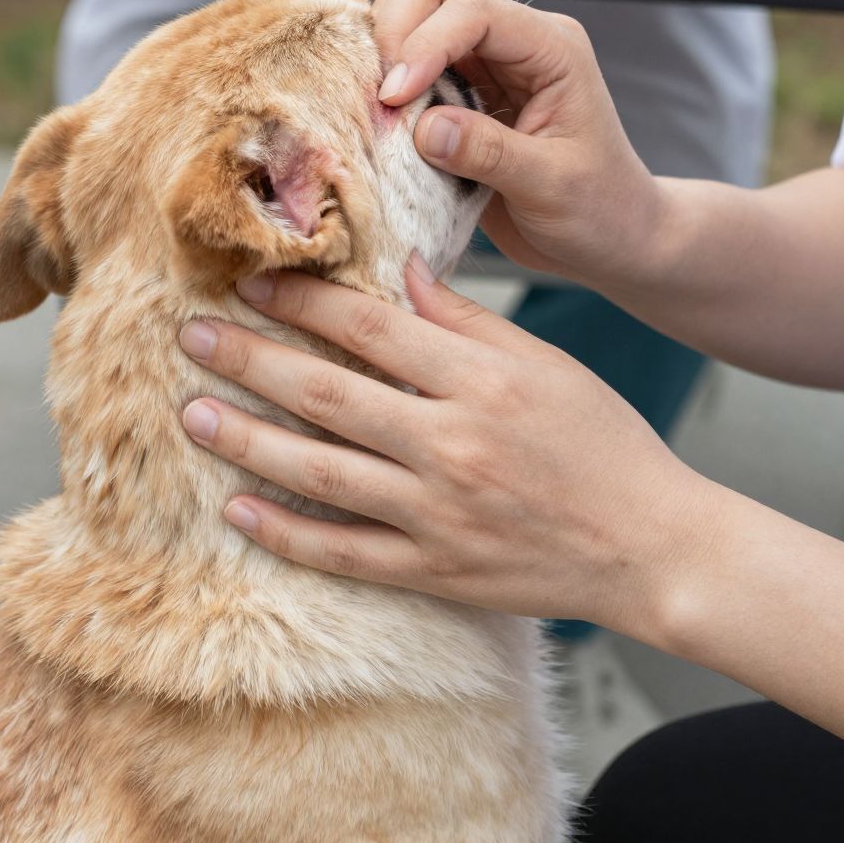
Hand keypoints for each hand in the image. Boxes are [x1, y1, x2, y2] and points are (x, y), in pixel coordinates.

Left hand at [177, 261, 711, 626]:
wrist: (654, 548)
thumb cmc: (603, 444)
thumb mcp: (546, 364)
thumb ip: (467, 322)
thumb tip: (400, 271)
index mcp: (481, 381)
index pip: (371, 328)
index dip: (304, 301)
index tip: (250, 282)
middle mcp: (452, 444)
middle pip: (327, 395)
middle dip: (250, 360)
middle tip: (189, 336)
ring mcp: (438, 514)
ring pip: (320, 472)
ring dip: (248, 440)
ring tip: (192, 414)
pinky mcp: (434, 571)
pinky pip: (343, 551)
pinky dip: (286, 531)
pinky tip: (237, 509)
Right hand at [372, 0, 665, 287]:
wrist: (610, 238)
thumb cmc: (599, 209)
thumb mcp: (550, 186)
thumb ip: (488, 153)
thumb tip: (424, 128)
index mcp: (552, 49)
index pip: (474, 11)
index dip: (425, 44)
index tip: (395, 98)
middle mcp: (517, 42)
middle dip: (395, 29)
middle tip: (379, 94)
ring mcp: (487, 62)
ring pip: (414, 16)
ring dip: (385, 52)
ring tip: (380, 109)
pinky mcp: (461, 91)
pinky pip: (410, 63)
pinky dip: (386, 80)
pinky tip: (385, 119)